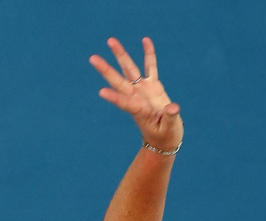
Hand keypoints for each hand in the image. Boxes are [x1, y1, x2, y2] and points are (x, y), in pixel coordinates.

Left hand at [90, 37, 182, 152]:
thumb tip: (172, 108)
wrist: (164, 137)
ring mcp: (143, 90)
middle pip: (119, 80)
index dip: (114, 98)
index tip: (101, 92)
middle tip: (92, 58)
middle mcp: (136, 97)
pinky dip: (149, 54)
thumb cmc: (165, 135)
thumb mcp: (169, 129)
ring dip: (120, 55)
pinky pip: (150, 66)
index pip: (124, 103)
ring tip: (110, 40)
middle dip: (106, 69)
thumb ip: (170, 118)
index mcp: (139, 110)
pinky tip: (145, 39)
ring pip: (130, 69)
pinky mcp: (152, 85)